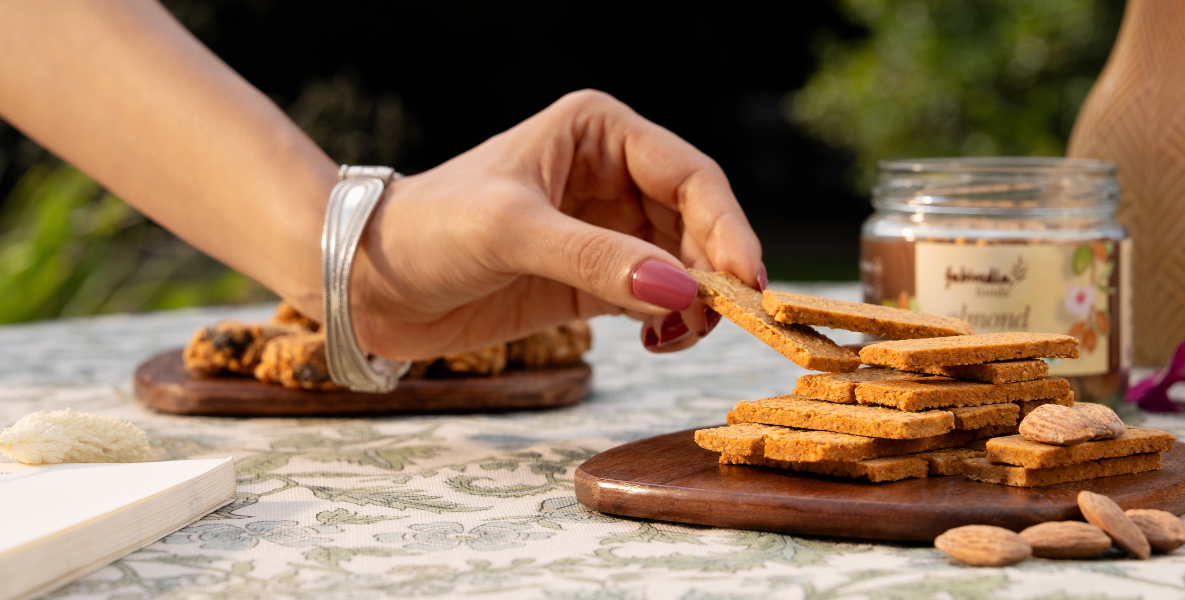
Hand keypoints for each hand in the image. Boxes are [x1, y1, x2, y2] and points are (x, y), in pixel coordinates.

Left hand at [333, 90, 764, 359]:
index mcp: (599, 133)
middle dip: (716, 271)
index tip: (743, 280)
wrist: (366, 281)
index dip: (726, 226)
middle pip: (698, 222)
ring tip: (679, 337)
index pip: (689, 175)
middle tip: (724, 319)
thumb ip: (599, 261)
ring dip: (697, 303)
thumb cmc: (427, 229)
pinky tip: (659, 343)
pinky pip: (657, 300)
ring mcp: (607, 230)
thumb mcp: (512, 232)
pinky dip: (672, 324)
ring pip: (684, 265)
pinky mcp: (595, 279)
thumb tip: (684, 294)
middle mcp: (612, 175)